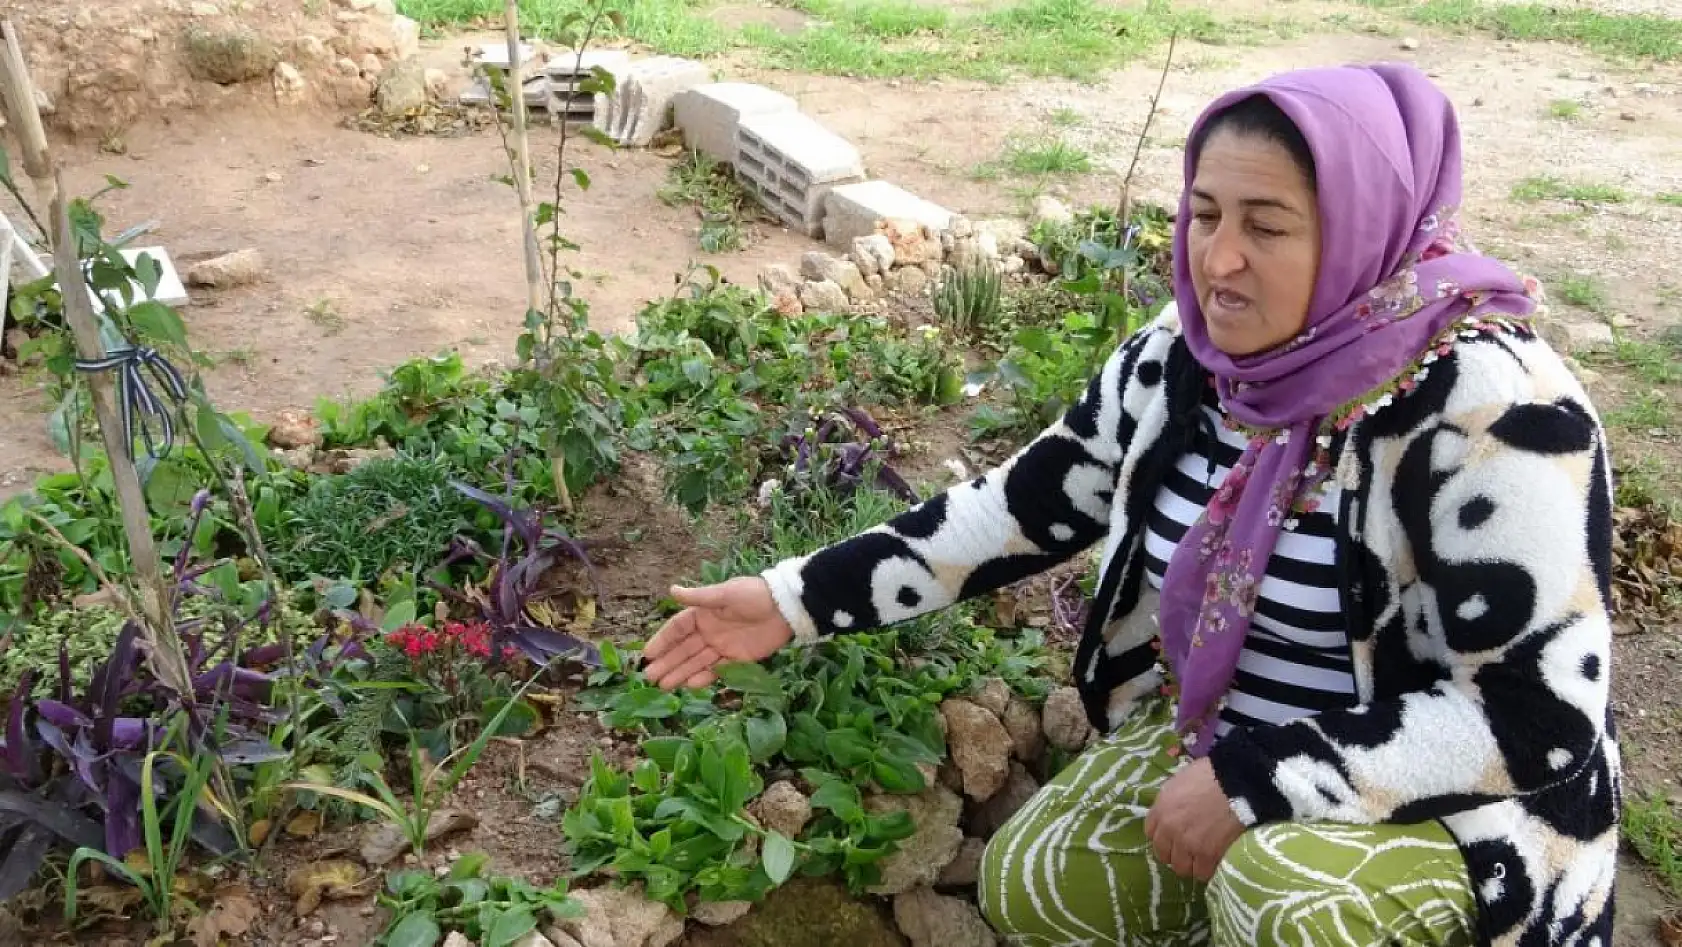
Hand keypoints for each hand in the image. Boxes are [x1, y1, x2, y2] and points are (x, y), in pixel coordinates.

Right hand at [641, 578, 793, 689]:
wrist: (786, 608)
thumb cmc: (753, 595)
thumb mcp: (725, 593)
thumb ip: (699, 597)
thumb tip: (671, 591)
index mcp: (703, 613)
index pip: (677, 629)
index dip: (662, 640)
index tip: (648, 654)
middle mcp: (709, 631)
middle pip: (684, 649)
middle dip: (667, 662)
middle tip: (650, 677)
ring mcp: (722, 646)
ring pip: (697, 662)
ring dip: (680, 673)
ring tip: (663, 686)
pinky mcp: (738, 659)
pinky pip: (717, 670)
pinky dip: (704, 678)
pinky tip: (689, 685)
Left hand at [1144, 757, 1246, 881]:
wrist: (1236, 783)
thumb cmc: (1211, 775)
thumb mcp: (1181, 781)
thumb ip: (1171, 799)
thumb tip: (1174, 808)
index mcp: (1161, 808)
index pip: (1150, 833)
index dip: (1163, 836)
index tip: (1172, 837)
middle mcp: (1169, 829)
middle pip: (1163, 854)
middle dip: (1174, 853)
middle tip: (1187, 850)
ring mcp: (1187, 844)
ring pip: (1181, 867)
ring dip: (1190, 864)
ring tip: (1201, 859)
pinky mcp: (1207, 855)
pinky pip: (1201, 873)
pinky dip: (1207, 870)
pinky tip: (1214, 862)